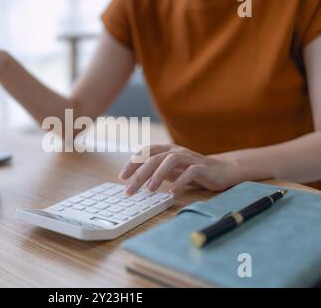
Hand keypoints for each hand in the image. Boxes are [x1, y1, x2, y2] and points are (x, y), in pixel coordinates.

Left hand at [119, 144, 242, 195]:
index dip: (133, 163)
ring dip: (157, 175)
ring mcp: (190, 158)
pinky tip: (172, 193)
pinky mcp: (202, 168)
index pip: (145, 152)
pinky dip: (180, 182)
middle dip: (140, 174)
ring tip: (149, 190)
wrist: (222, 170)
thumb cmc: (191, 171)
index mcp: (167, 150)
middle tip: (130, 190)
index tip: (122, 177)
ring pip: (170, 161)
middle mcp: (176, 151)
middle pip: (154, 158)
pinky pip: (190, 172)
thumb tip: (134, 179)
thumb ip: (154, 171)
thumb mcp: (169, 170)